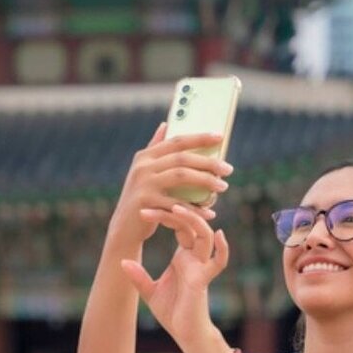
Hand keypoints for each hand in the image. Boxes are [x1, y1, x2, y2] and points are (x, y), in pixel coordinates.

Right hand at [107, 122, 232, 247]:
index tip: (220, 136)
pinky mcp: (145, 202)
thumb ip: (155, 149)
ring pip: (181, 176)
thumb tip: (166, 124)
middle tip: (228, 169)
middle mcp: (142, 167)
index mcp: (145, 156)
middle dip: (208, 162)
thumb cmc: (143, 199)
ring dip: (205, 180)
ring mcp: (143, 183)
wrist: (124, 228)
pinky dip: (195, 209)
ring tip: (223, 186)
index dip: (199, 138)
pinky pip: (177, 204)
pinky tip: (209, 213)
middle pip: (182, 158)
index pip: (176, 141)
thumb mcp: (145, 172)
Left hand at [118, 201, 230, 352]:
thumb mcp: (149, 291)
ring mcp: (201, 266)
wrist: (184, 333)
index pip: (178, 226)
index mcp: (183, 256)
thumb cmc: (172, 312)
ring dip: (193, 220)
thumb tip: (122, 261)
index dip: (165, 214)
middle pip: (189, 225)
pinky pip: (219, 262)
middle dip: (172, 212)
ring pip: (204, 235)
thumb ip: (138, 276)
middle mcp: (194, 257)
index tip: (143, 210)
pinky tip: (220, 234)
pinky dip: (223, 249)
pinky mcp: (203, 279)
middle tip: (148, 208)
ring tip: (176, 209)